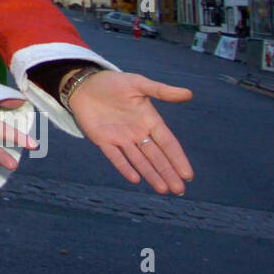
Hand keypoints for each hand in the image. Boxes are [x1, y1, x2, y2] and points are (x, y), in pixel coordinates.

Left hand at [68, 70, 193, 194]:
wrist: (84, 84)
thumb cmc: (113, 83)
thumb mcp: (138, 84)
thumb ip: (161, 91)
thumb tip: (189, 93)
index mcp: (149, 120)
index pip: (167, 143)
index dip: (177, 158)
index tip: (188, 175)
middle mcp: (137, 133)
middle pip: (156, 156)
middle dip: (168, 173)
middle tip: (179, 190)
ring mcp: (120, 138)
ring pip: (139, 160)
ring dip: (151, 175)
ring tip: (163, 190)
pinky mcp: (102, 141)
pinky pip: (115, 157)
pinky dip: (124, 167)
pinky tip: (135, 179)